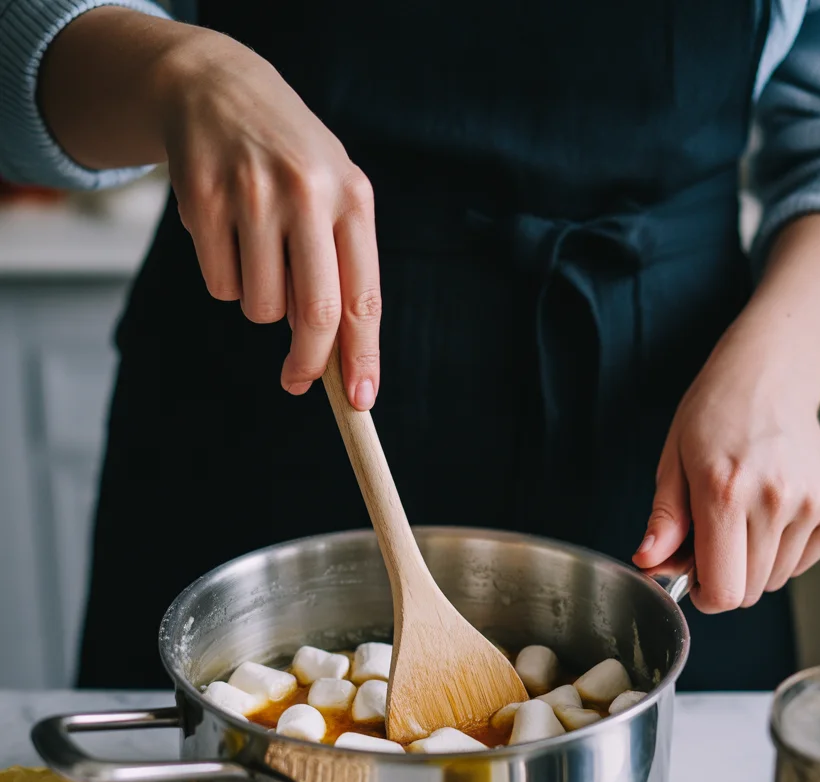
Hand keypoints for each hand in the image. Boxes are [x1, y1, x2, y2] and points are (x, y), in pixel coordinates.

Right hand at [158, 30, 379, 406]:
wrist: (218, 89)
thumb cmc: (289, 163)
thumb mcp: (330, 198)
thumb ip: (337, 270)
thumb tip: (332, 360)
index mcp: (352, 198)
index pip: (362, 296)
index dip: (363, 355)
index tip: (359, 399)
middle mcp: (307, 192)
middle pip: (314, 312)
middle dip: (308, 362)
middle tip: (297, 382)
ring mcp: (252, 194)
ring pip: (261, 306)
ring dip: (260, 303)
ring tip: (258, 255)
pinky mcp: (203, 199)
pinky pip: (220, 285)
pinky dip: (224, 279)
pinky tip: (226, 235)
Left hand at [633, 318, 819, 611]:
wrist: (769, 377)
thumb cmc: (714, 417)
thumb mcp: (673, 463)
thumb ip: (665, 519)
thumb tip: (648, 561)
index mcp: (724, 492)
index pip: (724, 590)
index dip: (705, 596)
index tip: (696, 577)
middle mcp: (773, 499)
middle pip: (749, 591)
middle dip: (726, 577)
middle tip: (716, 538)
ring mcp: (811, 502)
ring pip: (776, 579)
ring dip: (755, 564)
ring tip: (745, 517)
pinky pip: (803, 562)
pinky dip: (785, 551)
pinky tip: (771, 514)